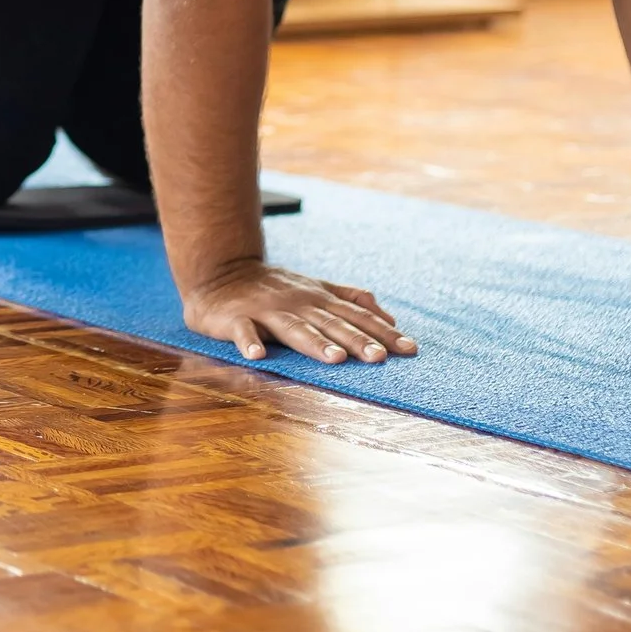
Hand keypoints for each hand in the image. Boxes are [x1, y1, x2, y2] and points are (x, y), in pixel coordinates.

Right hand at [182, 259, 417, 364]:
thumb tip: (390, 317)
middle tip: (379, 358)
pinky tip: (257, 355)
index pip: (356, 315)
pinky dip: (249, 342)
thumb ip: (351, 298)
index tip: (410, 350)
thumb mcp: (315, 287)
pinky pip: (243, 330)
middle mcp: (297, 303)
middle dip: (356, 340)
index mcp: (317, 298)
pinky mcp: (236, 318)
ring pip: (294, 328)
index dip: (383, 332)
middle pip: (330, 323)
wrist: (220, 272)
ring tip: (334, 359)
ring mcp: (266, 311)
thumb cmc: (272, 286)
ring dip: (314, 343)